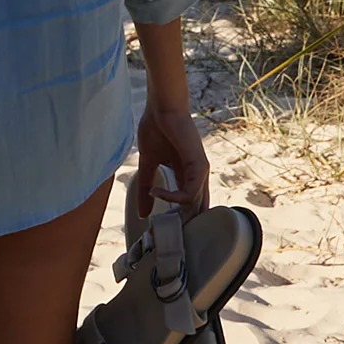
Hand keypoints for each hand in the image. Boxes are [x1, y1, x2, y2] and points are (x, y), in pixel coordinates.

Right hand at [135, 104, 209, 218]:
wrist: (162, 108)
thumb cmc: (155, 129)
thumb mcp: (147, 163)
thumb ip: (145, 186)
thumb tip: (142, 212)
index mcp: (187, 175)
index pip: (188, 205)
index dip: (176, 218)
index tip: (157, 226)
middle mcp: (197, 176)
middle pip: (196, 210)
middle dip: (181, 225)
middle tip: (161, 234)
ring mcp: (201, 172)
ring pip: (195, 206)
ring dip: (177, 215)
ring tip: (158, 217)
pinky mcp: (199, 166)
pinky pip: (190, 192)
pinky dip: (172, 197)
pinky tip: (155, 191)